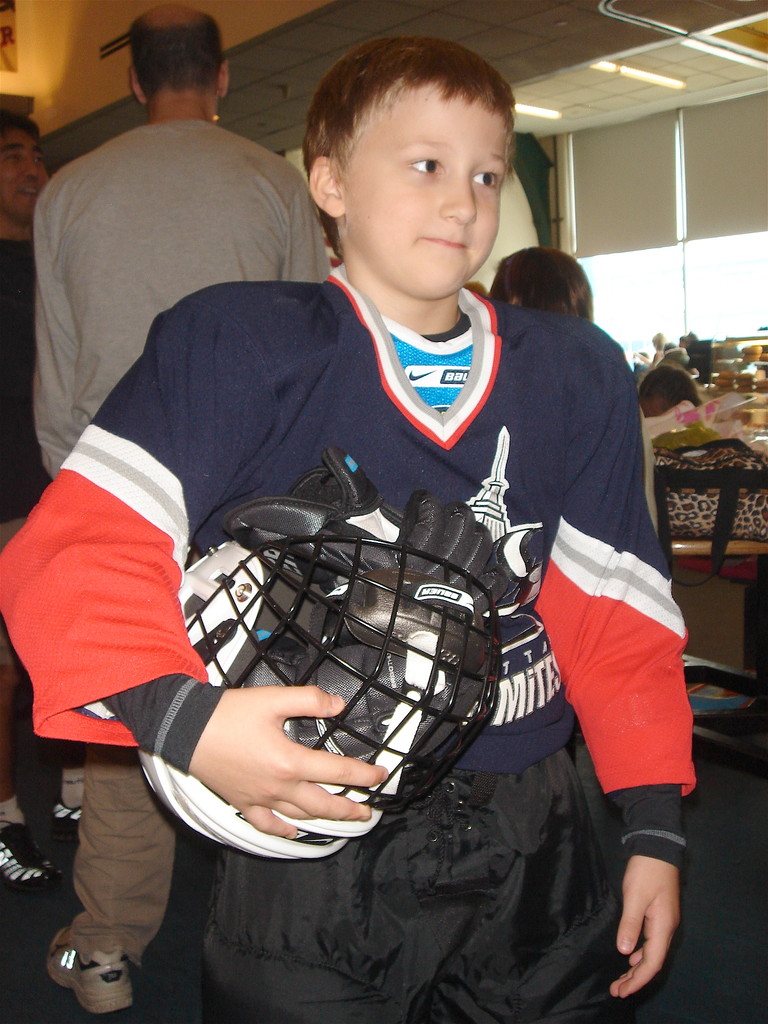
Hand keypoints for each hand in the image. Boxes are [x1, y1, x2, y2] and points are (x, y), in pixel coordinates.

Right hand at [189, 685, 386, 838]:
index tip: (380, 776)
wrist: (186, 730)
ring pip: (300, 816)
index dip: (364, 775)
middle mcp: (278, 786)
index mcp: (290, 761)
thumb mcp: (272, 699)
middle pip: (324, 804)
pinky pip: (266, 824)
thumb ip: (309, 700)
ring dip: (325, 819)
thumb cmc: (227, 714)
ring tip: (342, 820)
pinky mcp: (242, 802)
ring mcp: (260, 798)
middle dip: (350, 808)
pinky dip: (283, 830)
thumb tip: (338, 706)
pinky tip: (294, 832)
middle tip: (369, 811)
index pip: (338, 772)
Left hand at [610, 855, 680, 997]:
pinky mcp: (659, 914)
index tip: (621, 991)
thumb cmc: (646, 871)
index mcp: (663, 927)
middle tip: (616, 991)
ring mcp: (664, 921)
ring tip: (621, 979)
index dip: (637, 980)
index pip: (652, 962)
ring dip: (637, 967)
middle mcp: (667, 928)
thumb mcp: (635, 896)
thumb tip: (624, 952)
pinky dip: (640, 953)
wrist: (658, 847)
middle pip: (653, 961)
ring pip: (652, 952)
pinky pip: (651, 942)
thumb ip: (630, 924)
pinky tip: (630, 955)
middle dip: (635, 978)